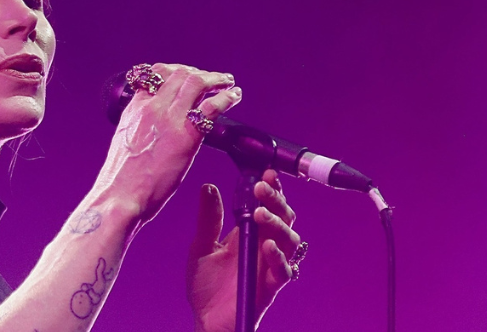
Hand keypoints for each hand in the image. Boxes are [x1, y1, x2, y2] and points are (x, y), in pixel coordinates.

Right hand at [98, 63, 240, 222]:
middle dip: (198, 73)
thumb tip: (151, 132)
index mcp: (134, 109)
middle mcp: (151, 107)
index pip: (153, 76)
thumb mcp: (125, 144)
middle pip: (178, 73)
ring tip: (227, 82)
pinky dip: (226, 97)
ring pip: (196, 82)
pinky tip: (234, 96)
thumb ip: (139, 130)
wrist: (119, 196)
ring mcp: (168, 119)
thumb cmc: (120, 180)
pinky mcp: (186, 136)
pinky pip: (211, 107)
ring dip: (215, 79)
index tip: (186, 77)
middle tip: (211, 79)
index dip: (173, 71)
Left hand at [186, 170, 301, 331]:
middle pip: (284, 218)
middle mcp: (264, 246)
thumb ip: (208, 220)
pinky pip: (284, 271)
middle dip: (276, 200)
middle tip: (262, 187)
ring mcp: (269, 266)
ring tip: (259, 214)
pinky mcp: (270, 287)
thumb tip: (208, 187)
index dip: (272, 189)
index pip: (267, 205)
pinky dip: (278, 257)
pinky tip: (267, 246)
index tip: (266, 173)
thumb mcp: (201, 247)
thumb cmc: (206, 285)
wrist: (206, 320)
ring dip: (277, 224)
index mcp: (249, 234)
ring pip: (289, 240)